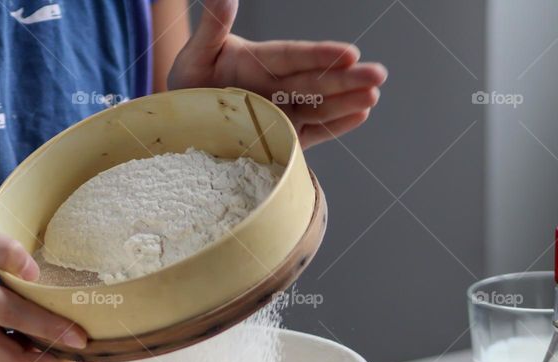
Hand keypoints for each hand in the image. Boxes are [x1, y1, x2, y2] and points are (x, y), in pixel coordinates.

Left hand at [168, 0, 386, 147]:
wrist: (182, 119)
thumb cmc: (190, 82)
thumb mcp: (196, 53)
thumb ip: (214, 26)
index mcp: (261, 61)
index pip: (296, 57)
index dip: (321, 56)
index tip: (348, 53)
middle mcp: (278, 85)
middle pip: (316, 81)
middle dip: (347, 79)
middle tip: (378, 75)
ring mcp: (282, 111)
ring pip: (319, 106)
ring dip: (346, 103)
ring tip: (372, 98)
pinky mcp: (281, 137)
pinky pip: (309, 132)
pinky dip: (333, 126)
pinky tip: (358, 116)